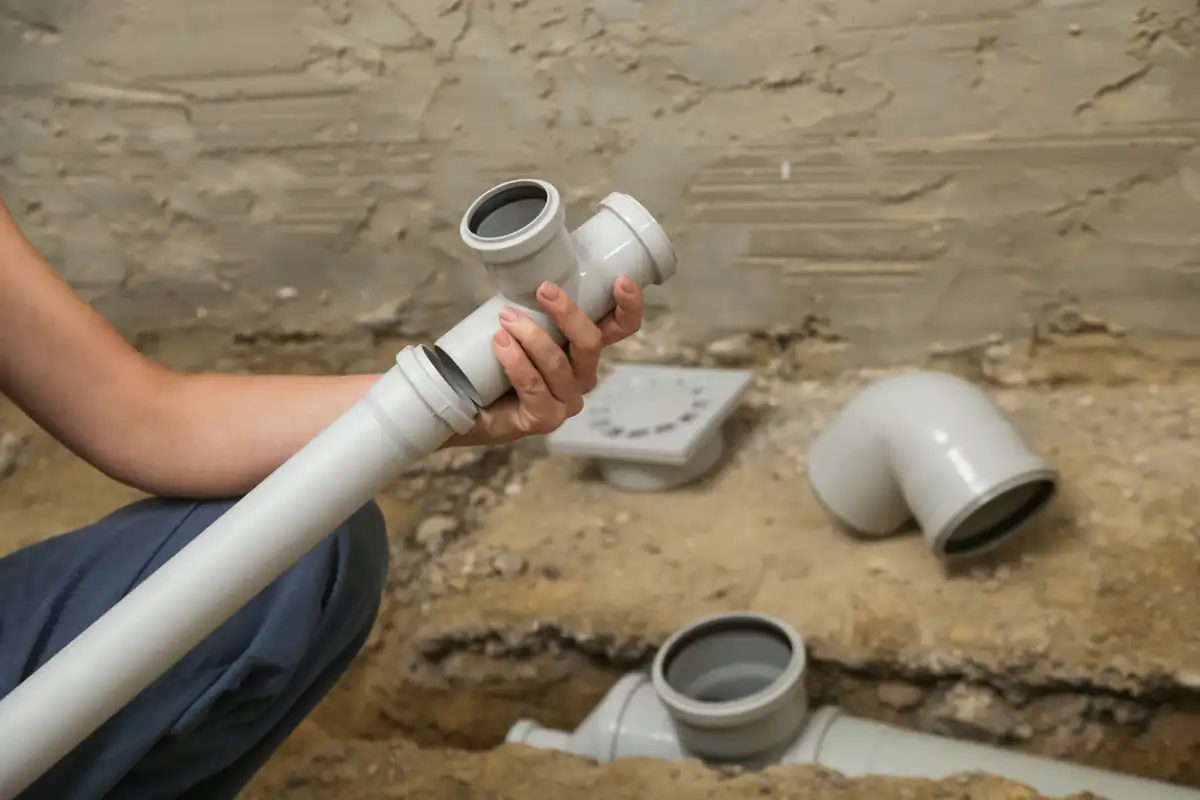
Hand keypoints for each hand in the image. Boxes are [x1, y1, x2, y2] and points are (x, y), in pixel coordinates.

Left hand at [447, 276, 643, 446]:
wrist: (469, 403)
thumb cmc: (499, 358)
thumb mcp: (521, 324)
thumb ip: (532, 303)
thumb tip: (522, 264)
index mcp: (585, 349)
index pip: (621, 329)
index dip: (629, 306)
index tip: (620, 281)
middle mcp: (583, 375)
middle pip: (591, 343)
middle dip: (568, 313)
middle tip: (543, 290)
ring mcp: (566, 400)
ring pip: (558, 363)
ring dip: (531, 335)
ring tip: (506, 317)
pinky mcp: (545, 418)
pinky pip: (533, 386)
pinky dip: (516, 362)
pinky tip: (501, 345)